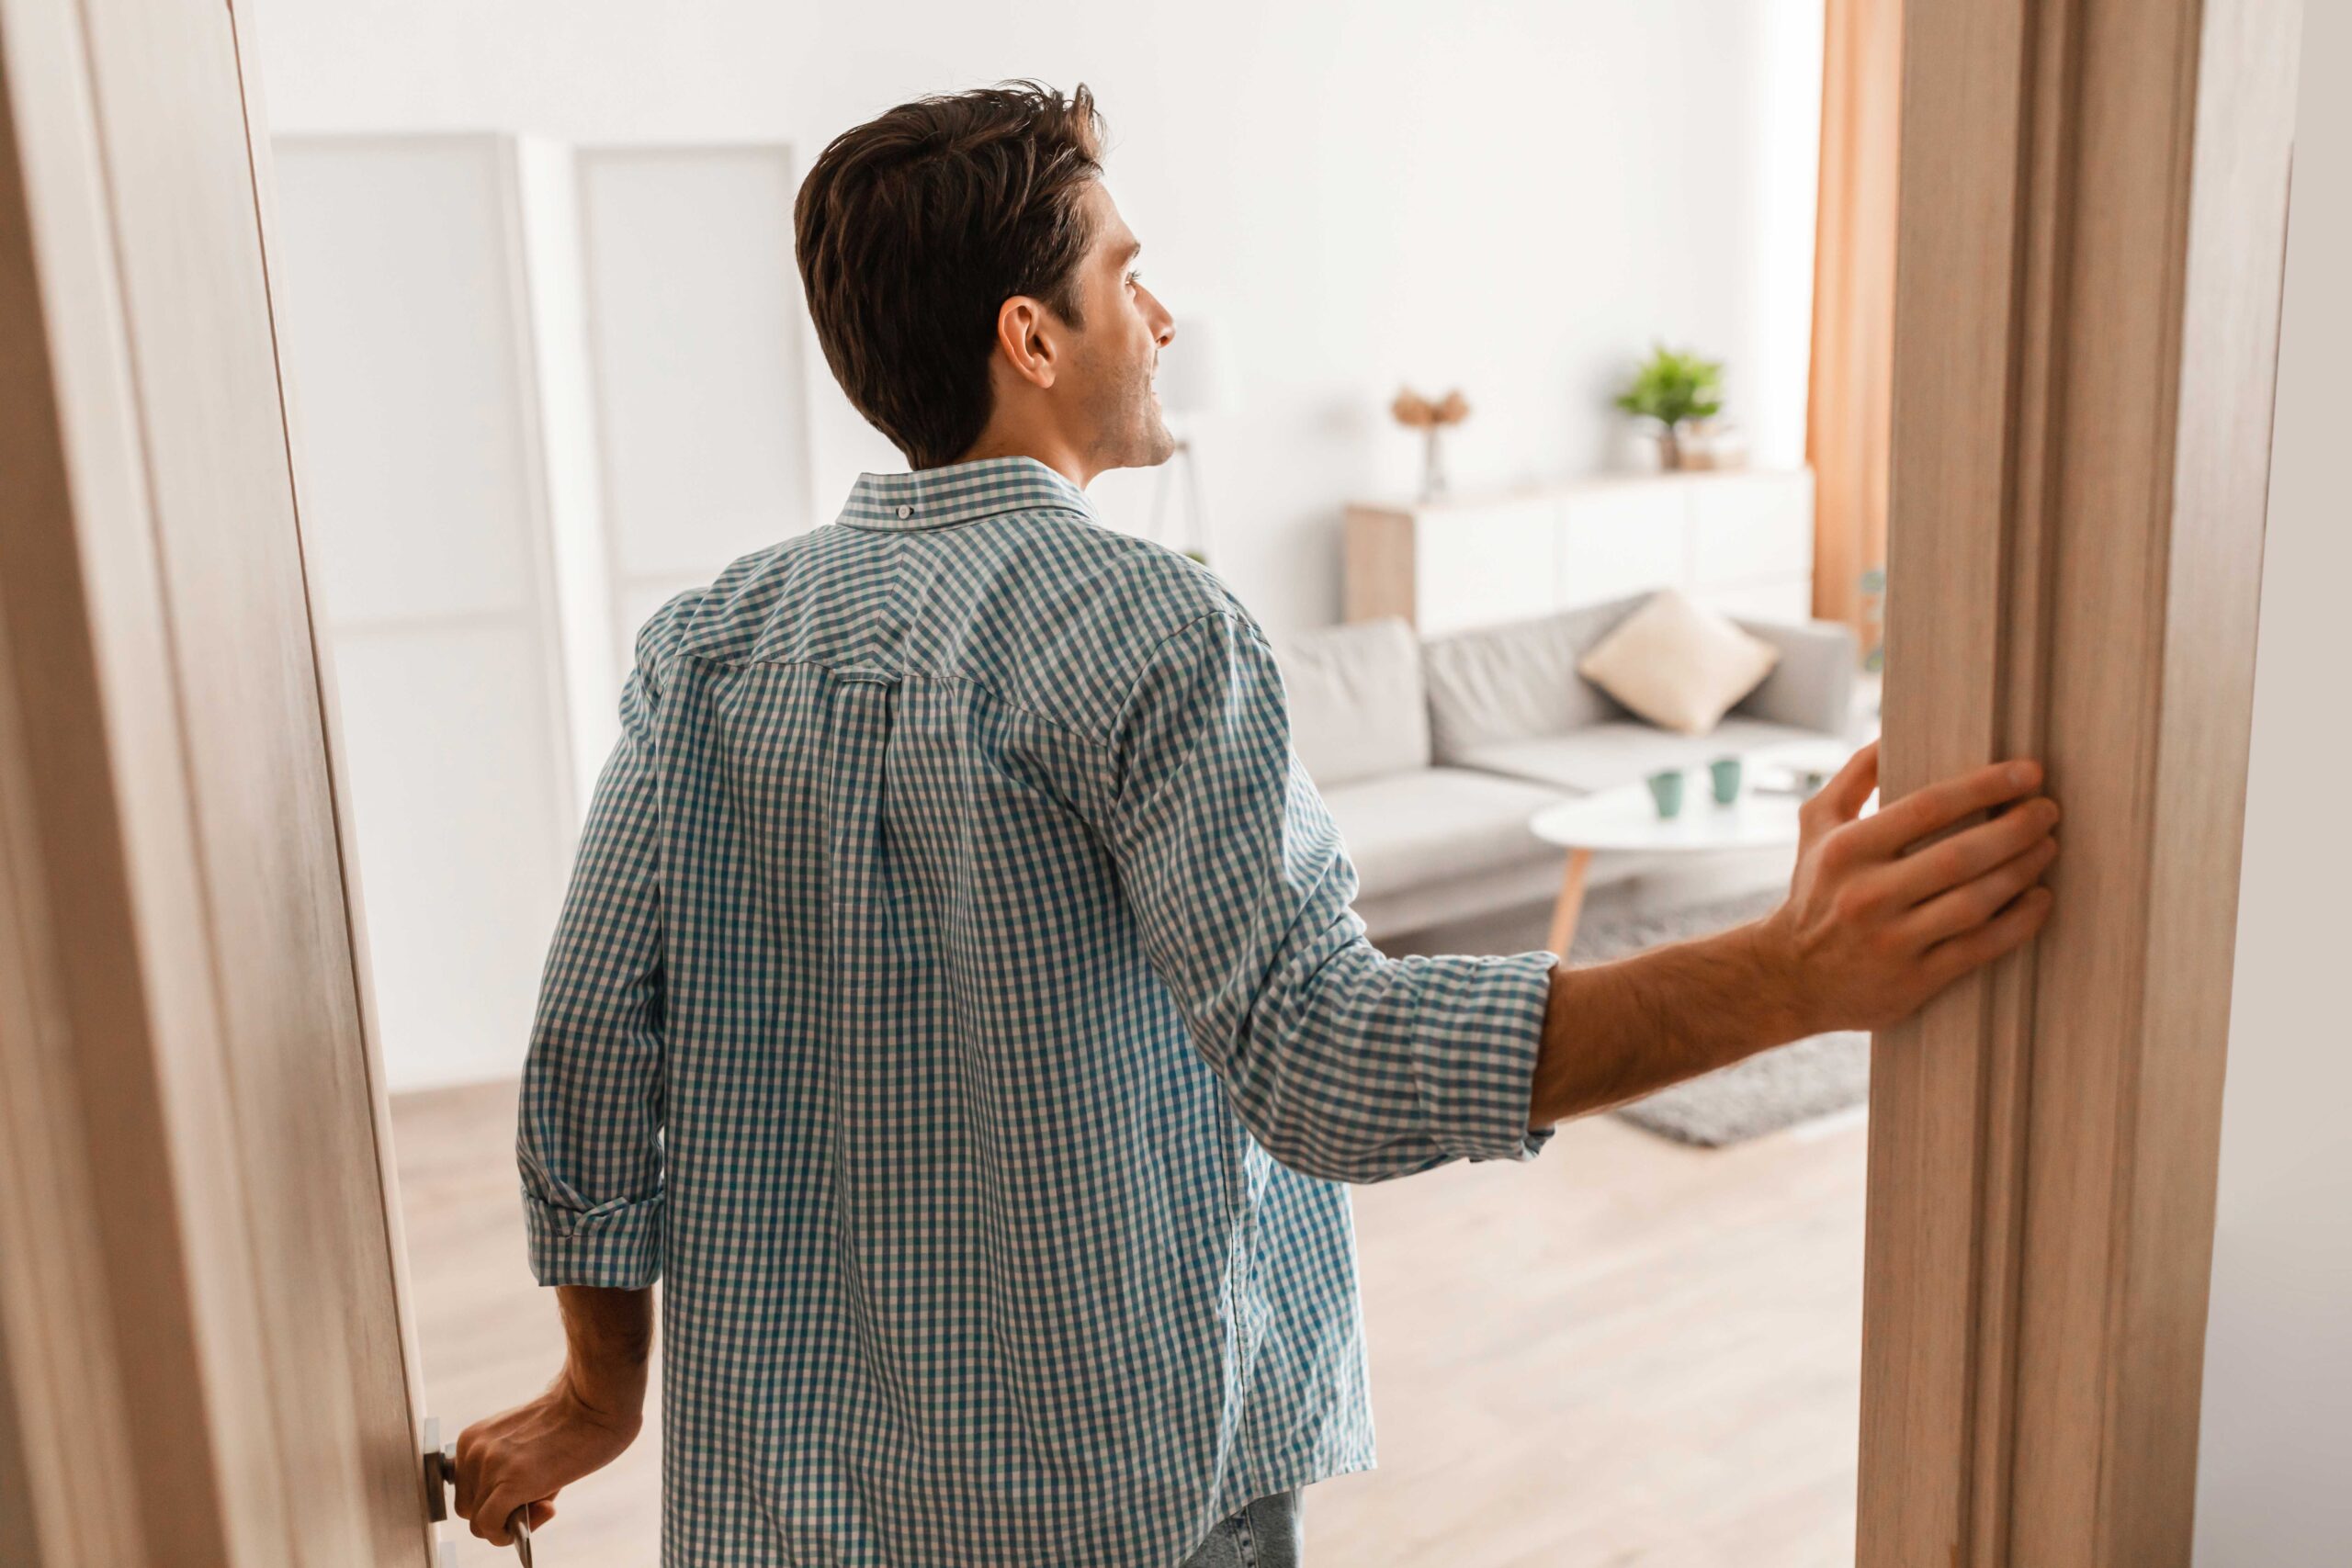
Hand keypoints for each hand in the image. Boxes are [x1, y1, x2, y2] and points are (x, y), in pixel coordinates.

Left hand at [453, 1362, 642, 1546]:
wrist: (596, 1401)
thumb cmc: (571, 1420)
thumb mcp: (525, 1444)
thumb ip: (509, 1475)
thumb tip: (515, 1512)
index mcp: (472, 1438)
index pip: (467, 1488)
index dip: (494, 1499)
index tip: (523, 1493)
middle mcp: (473, 1451)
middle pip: (468, 1508)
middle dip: (499, 1512)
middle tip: (538, 1499)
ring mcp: (490, 1466)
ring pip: (479, 1523)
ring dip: (510, 1522)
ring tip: (547, 1500)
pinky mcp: (510, 1483)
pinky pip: (490, 1527)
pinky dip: (507, 1534)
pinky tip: (543, 1513)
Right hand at [1758, 740, 2057, 1033]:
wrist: (1788, 977)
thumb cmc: (1814, 889)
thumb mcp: (1817, 825)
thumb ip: (1855, 776)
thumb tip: (1896, 731)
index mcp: (1846, 850)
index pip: (1927, 808)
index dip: (1985, 787)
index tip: (2027, 772)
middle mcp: (1866, 895)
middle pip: (1960, 856)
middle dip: (2016, 829)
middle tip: (2048, 811)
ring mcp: (1890, 942)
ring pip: (1975, 902)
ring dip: (2022, 871)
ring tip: (2047, 847)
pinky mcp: (1913, 982)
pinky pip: (1980, 949)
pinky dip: (2019, 922)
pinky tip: (2040, 899)